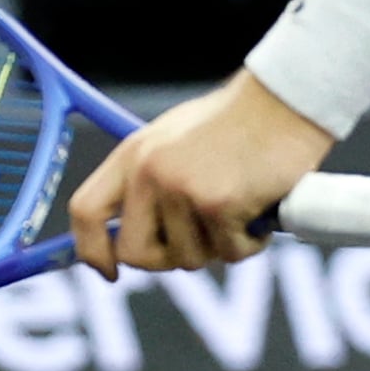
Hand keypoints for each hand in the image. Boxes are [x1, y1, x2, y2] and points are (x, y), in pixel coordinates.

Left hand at [70, 73, 331, 276]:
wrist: (284, 99)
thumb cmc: (237, 120)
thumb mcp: (174, 139)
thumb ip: (149, 180)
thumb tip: (134, 235)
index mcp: (132, 154)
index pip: (85, 211)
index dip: (91, 250)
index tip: (108, 272)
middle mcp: (149, 173)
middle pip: (135, 253)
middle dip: (168, 260)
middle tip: (202, 240)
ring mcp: (181, 190)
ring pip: (189, 258)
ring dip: (219, 245)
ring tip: (240, 207)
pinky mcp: (218, 205)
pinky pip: (230, 253)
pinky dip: (250, 242)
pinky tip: (260, 209)